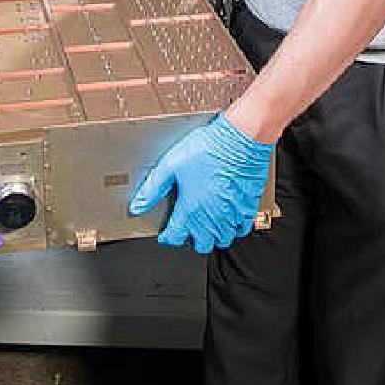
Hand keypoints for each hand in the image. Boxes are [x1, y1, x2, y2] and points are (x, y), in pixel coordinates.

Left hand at [128, 114, 273, 252]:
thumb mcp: (170, 165)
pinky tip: (230, 218)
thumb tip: (137, 206)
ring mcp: (231, 214)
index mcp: (190, 209)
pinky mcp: (247, 207)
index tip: (167, 233)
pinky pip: (242, 229)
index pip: (175, 237)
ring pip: (223, 240)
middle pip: (202, 244)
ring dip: (214, 236)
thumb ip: (153, 188)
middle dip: (193, 240)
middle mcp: (211, 217)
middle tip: (189, 229)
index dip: (168, 237)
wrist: (238, 140)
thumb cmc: (207, 149)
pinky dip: (235, 228)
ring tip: (208, 225)